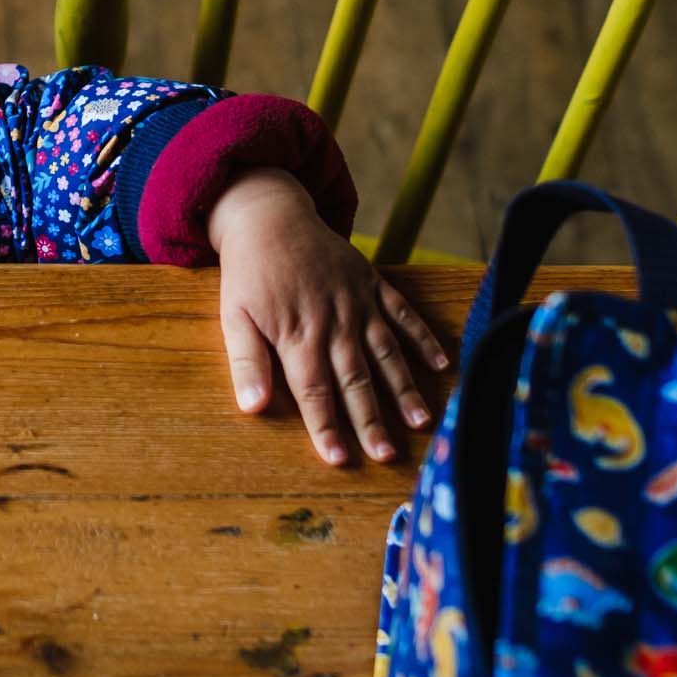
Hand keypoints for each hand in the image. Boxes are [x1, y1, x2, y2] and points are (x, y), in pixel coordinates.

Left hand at [207, 167, 448, 465]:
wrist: (270, 217)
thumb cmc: (249, 274)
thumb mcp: (234, 316)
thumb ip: (246, 362)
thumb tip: (251, 408)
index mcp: (297, 336)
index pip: (314, 392)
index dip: (326, 427)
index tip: (338, 459)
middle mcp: (333, 323)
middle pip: (355, 380)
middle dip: (371, 420)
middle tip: (386, 455)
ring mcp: (358, 303)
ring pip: (386, 352)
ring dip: (404, 388)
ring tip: (421, 421)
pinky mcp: (373, 283)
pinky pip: (403, 312)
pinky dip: (423, 337)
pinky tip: (442, 364)